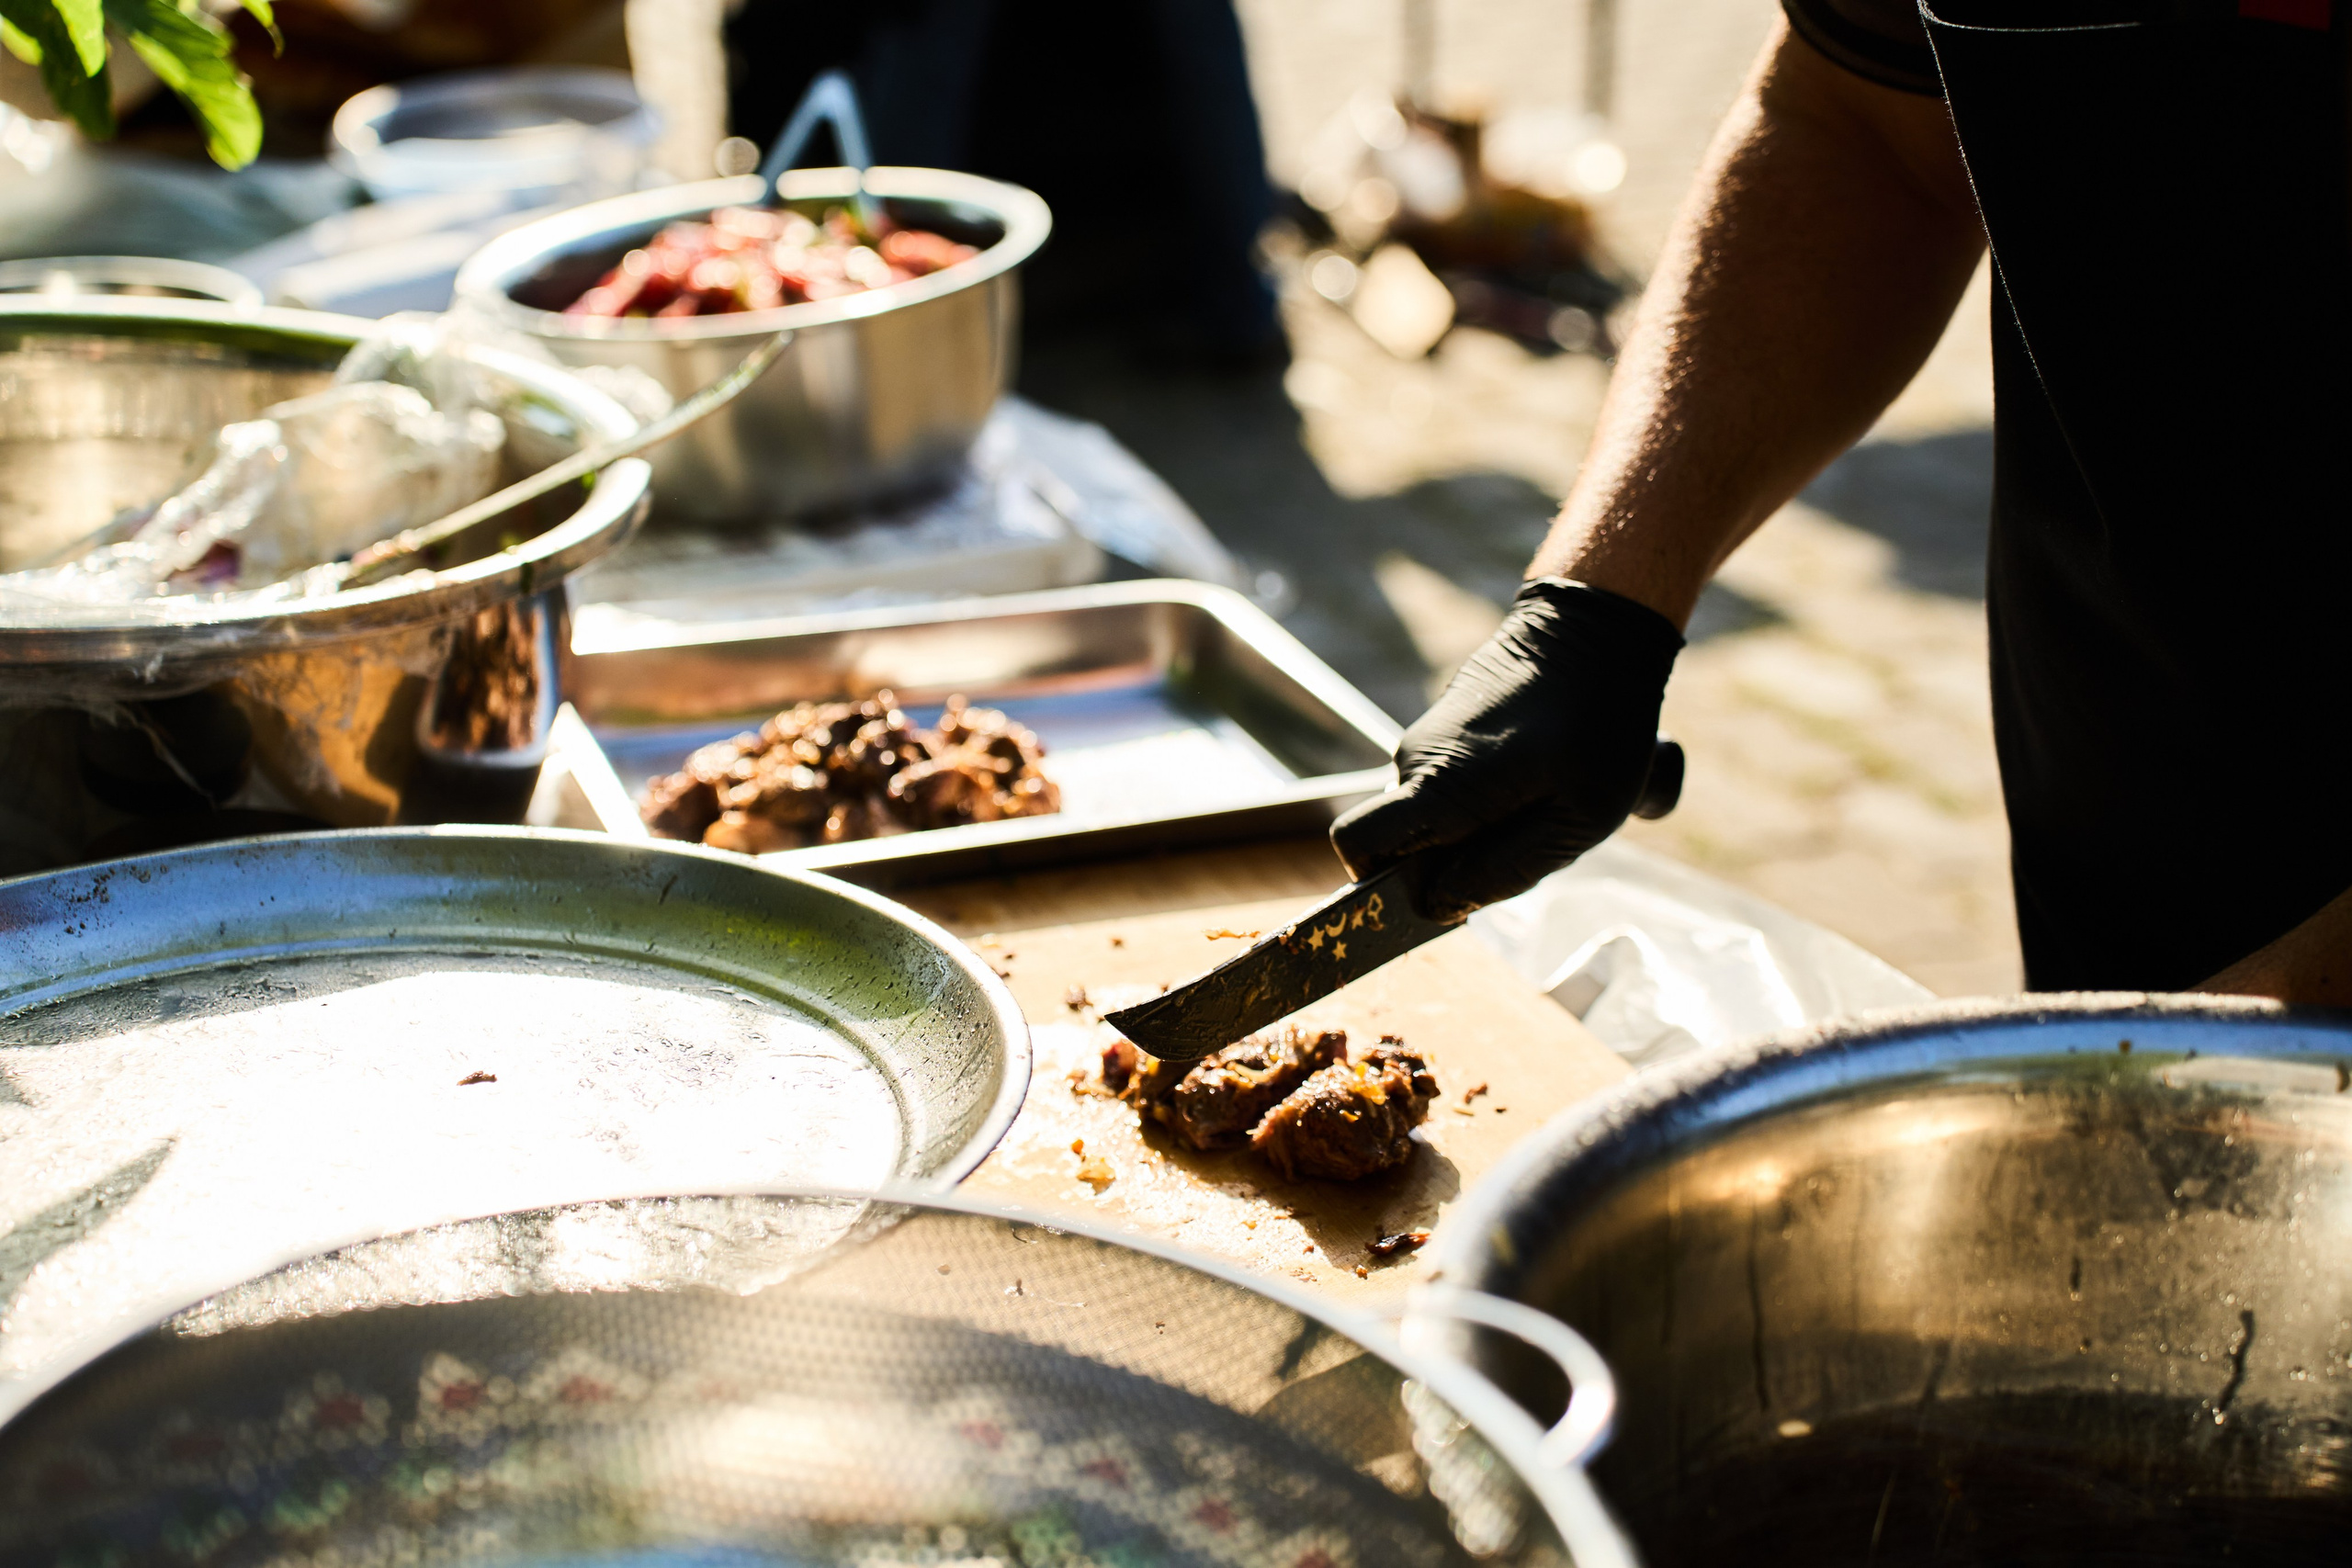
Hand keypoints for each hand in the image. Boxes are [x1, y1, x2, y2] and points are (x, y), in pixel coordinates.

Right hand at [1330, 578, 1683, 922]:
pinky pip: (1453, 786)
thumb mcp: (1577, 820)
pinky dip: (1493, 798)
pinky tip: (1545, 775)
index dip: (1384, 888)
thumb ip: (1506, 871)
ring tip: (1551, 799)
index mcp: (1436, 787)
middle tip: (1533, 840)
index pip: (1357, 848)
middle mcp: (1413, 761)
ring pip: (1435, 817)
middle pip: (1405, 844)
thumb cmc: (1599, 724)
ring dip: (1486, 828)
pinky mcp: (1446, 728)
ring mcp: (1426, 740)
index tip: (1448, 894)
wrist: (1595, 628)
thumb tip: (1440, 904)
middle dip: (1456, 863)